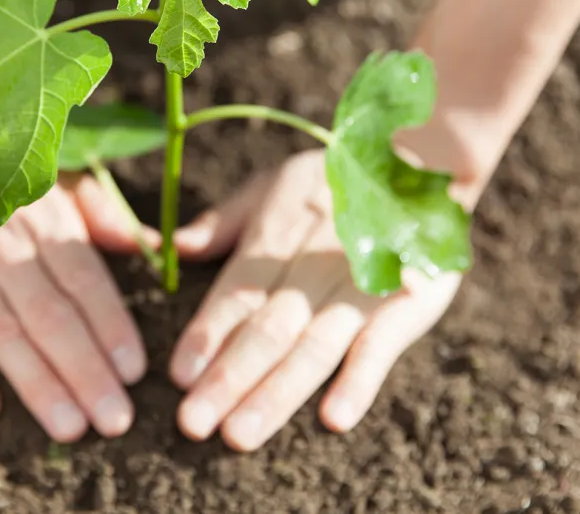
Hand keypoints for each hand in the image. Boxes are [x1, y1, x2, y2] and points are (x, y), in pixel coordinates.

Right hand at [0, 146, 152, 441]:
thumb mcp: (50, 189)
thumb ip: (100, 218)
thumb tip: (153, 246)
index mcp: (45, 222)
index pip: (85, 281)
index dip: (112, 326)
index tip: (135, 373)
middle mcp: (3, 245)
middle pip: (51, 316)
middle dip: (87, 371)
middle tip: (115, 421)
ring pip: (4, 331)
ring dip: (38, 382)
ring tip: (69, 427)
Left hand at [169, 149, 467, 450]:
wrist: (422, 162)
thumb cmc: (331, 181)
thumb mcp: (271, 185)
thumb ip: (223, 222)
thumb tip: (173, 248)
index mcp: (275, 236)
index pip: (236, 292)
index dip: (207, 333)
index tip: (178, 375)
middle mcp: (313, 266)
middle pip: (267, 329)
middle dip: (228, 378)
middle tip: (193, 423)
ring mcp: (361, 288)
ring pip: (313, 348)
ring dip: (277, 393)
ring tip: (241, 433)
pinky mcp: (407, 304)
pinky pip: (381, 346)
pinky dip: (360, 381)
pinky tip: (335, 418)